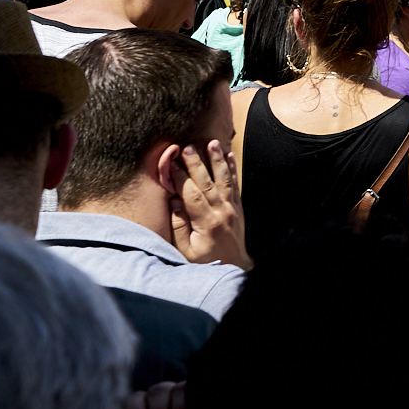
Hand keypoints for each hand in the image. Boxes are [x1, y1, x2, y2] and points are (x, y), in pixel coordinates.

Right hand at [168, 140, 250, 269]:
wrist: (234, 266)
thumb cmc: (205, 261)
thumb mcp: (185, 251)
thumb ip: (179, 227)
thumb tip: (174, 202)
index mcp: (207, 222)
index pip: (191, 194)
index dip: (180, 178)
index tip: (170, 162)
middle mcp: (222, 211)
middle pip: (208, 182)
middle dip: (197, 163)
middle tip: (187, 146)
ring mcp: (233, 207)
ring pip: (225, 179)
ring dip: (218, 160)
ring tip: (212, 143)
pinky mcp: (238, 206)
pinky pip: (235, 184)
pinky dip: (232, 169)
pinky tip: (229, 155)